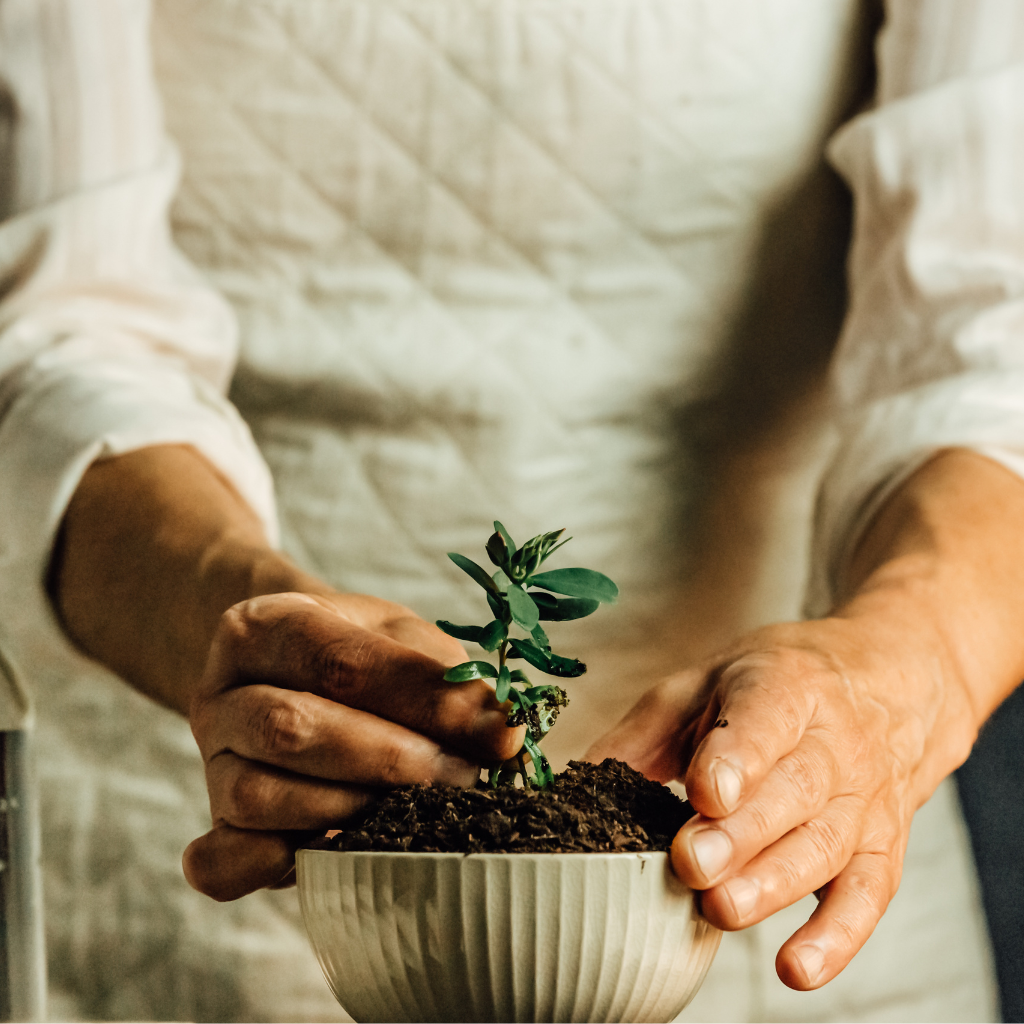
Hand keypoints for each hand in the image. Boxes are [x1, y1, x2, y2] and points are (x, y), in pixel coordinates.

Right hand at [184, 591, 523, 900]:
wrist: (291, 674)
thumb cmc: (357, 654)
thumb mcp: (402, 640)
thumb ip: (445, 680)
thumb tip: (502, 731)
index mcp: (263, 626)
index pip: (337, 661)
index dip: (419, 699)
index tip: (492, 731)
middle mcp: (220, 693)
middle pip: (290, 728)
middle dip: (388, 760)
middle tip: (459, 776)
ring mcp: (210, 763)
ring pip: (258, 796)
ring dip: (347, 811)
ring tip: (412, 812)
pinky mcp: (214, 825)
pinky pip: (224, 861)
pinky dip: (278, 866)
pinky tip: (336, 852)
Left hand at [587, 613, 976, 990]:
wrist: (888, 683)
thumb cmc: (778, 685)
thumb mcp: (706, 683)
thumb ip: (644, 733)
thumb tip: (574, 786)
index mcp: (787, 685)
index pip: (768, 717)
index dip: (738, 756)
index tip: (704, 791)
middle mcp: (835, 740)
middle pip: (795, 789)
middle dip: (742, 833)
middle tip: (691, 864)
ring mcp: (864, 797)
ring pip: (825, 844)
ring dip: (775, 884)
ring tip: (722, 910)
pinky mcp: (882, 846)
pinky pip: (868, 895)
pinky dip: (836, 937)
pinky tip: (796, 968)